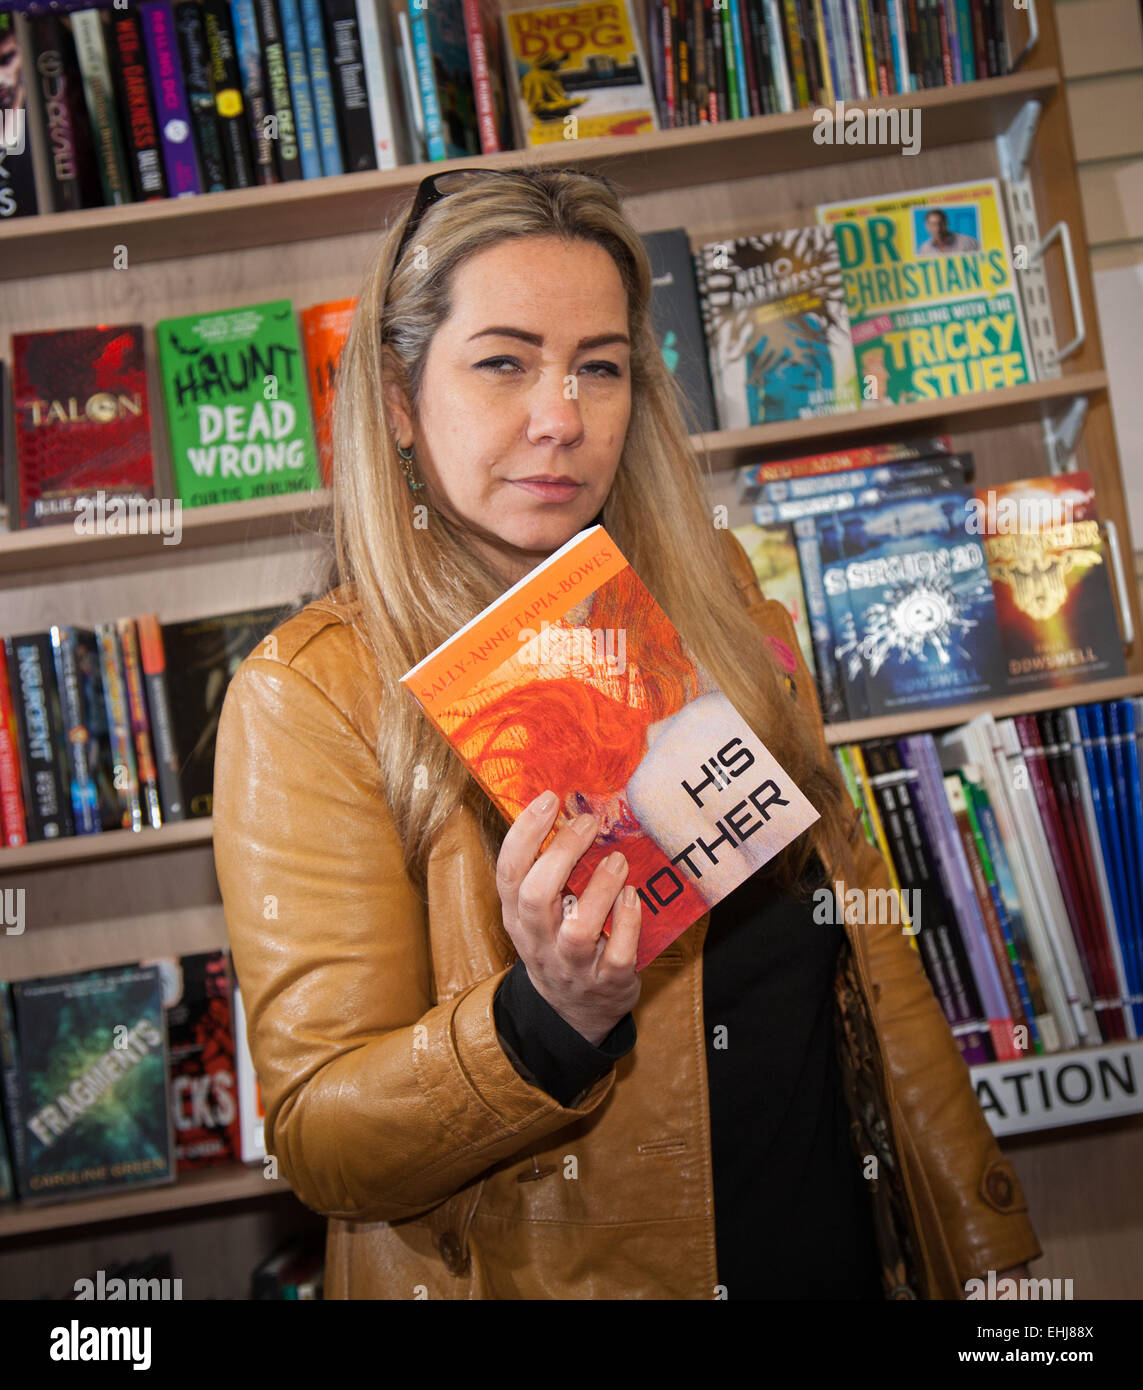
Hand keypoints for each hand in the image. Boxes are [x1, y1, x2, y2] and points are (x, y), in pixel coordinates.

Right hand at [496, 789, 641, 1046]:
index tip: (549, 799)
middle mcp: (539, 942)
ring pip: (578, 930)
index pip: (509, 871)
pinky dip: (628, 923)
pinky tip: (633, 897)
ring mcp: (573, 966)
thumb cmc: (559, 944)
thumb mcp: (540, 914)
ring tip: (617, 860)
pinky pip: (619, 955)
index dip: (525, 833)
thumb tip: (565, 812)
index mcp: (518, 917)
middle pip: (536, 896)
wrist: (575, 1012)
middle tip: (589, 823)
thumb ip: (547, 872)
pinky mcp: (607, 982)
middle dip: (562, 853)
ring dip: (599, 889)